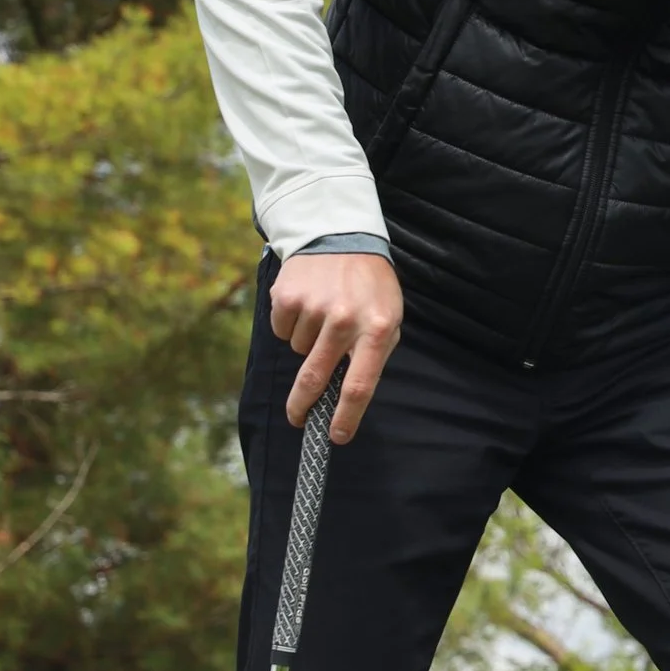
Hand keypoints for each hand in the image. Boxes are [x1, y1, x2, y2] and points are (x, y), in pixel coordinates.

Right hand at [267, 246, 402, 443]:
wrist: (340, 234)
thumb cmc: (369, 285)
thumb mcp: (388, 315)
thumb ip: (373, 352)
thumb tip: (350, 395)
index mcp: (376, 329)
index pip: (359, 385)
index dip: (346, 416)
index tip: (336, 436)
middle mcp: (344, 320)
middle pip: (316, 379)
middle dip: (304, 405)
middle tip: (298, 418)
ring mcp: (314, 308)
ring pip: (299, 351)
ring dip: (307, 343)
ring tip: (323, 313)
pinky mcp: (287, 296)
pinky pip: (282, 330)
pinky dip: (290, 324)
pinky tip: (306, 302)